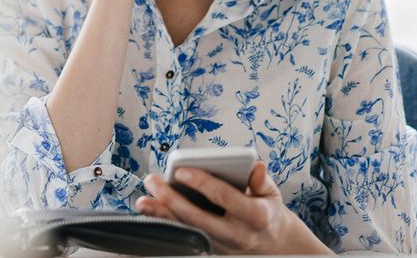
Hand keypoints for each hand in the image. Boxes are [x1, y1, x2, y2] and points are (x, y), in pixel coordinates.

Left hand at [136, 161, 332, 254]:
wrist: (274, 245)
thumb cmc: (267, 211)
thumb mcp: (272, 195)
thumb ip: (262, 181)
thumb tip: (256, 166)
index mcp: (255, 217)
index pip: (224, 197)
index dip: (202, 183)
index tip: (181, 170)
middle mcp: (236, 235)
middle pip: (198, 219)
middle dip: (172, 200)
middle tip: (153, 181)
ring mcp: (221, 246)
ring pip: (187, 231)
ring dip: (163, 217)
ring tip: (142, 201)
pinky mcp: (210, 250)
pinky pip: (185, 237)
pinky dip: (166, 225)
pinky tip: (150, 213)